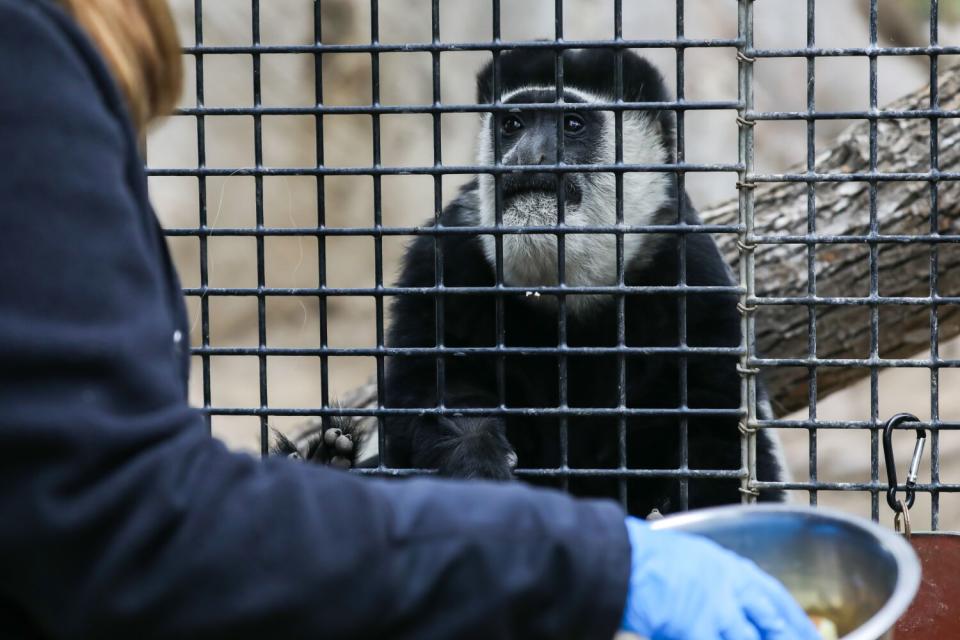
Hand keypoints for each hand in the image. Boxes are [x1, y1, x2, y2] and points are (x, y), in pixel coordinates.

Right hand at [620, 517, 821, 639]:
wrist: (620, 558)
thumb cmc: (644, 558)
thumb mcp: (688, 560)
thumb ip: (712, 582)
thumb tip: (726, 607)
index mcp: (729, 567)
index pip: (776, 597)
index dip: (798, 622)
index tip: (811, 635)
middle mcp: (730, 587)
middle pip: (775, 622)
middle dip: (790, 637)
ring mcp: (716, 611)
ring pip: (753, 639)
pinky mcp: (697, 630)